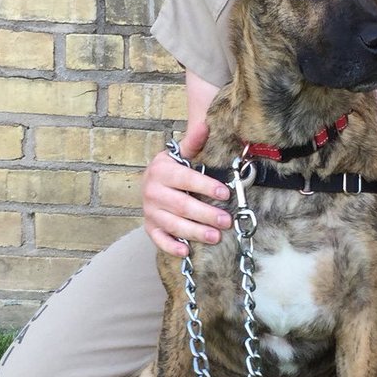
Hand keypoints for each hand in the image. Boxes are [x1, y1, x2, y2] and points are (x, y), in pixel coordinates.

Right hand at [142, 120, 232, 257]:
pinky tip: (186, 251)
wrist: (151, 181)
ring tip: (215, 237)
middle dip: (205, 214)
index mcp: (162, 170)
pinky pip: (158, 239)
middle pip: (181, 205)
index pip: (186, 179)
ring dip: (194, 232)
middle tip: (226, 221)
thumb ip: (193, 142)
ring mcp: (150, 211)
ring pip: (173, 224)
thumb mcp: (180, 153)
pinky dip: (171, 246)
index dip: (206, 186)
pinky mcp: (150, 226)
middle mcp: (152, 191)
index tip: (225, 193)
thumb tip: (206, 124)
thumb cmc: (173, 168)